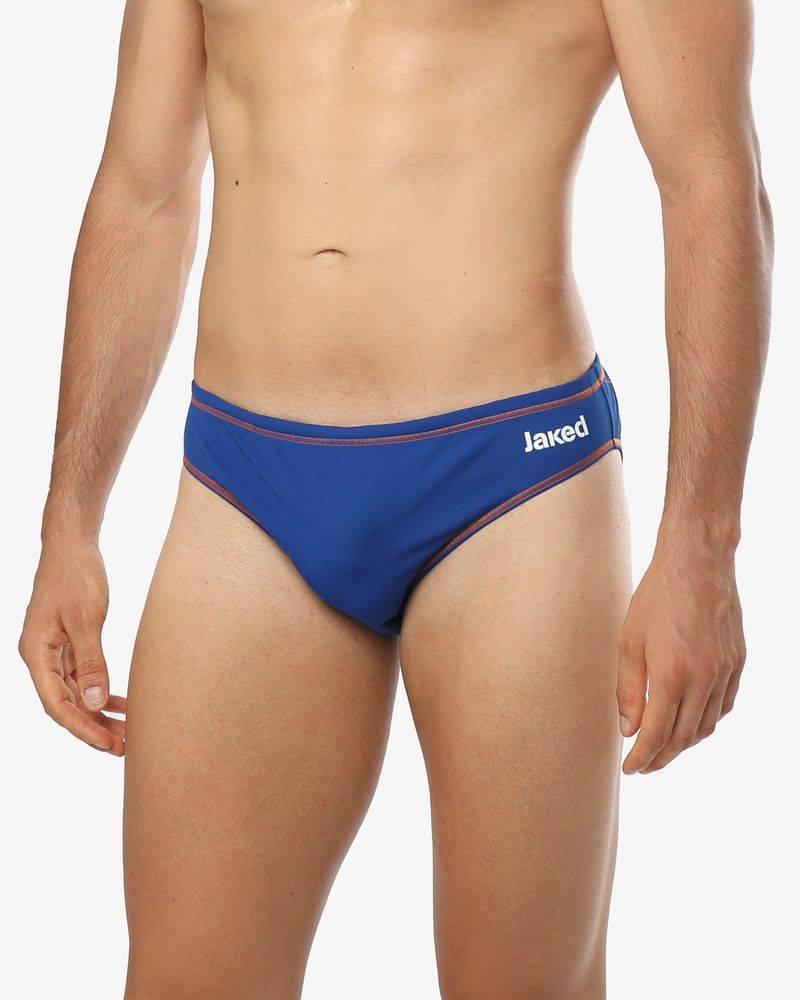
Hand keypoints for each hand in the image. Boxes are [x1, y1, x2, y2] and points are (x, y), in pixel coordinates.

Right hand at [19, 539, 125, 754]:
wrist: (72, 545)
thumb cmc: (76, 576)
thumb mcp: (86, 619)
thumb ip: (91, 662)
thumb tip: (95, 704)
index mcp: (36, 653)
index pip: (57, 704)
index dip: (82, 728)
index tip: (108, 745)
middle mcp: (41, 657)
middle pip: (66, 704)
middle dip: (94, 728)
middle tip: (126, 748)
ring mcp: (54, 652)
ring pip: (77, 693)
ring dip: (100, 713)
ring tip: (129, 733)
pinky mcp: (69, 644)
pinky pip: (84, 677)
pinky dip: (102, 692)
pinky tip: (123, 705)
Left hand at [616, 538, 744, 773]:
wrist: (697, 563)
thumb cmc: (656, 598)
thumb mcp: (629, 641)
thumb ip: (629, 690)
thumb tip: (628, 729)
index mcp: (672, 675)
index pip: (656, 734)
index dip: (642, 757)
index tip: (630, 769)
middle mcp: (703, 679)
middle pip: (683, 737)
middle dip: (661, 757)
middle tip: (643, 765)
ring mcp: (725, 672)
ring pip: (706, 725)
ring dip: (684, 743)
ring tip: (664, 748)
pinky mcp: (738, 662)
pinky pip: (723, 706)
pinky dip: (706, 721)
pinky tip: (691, 722)